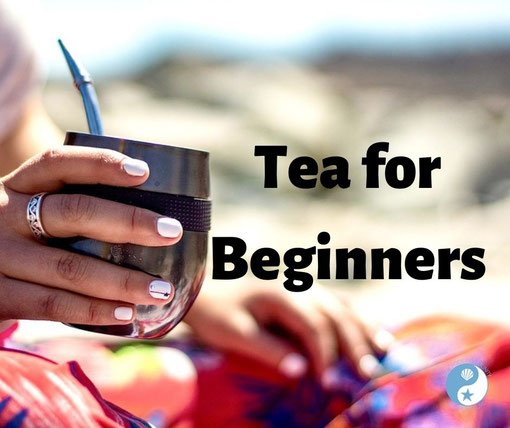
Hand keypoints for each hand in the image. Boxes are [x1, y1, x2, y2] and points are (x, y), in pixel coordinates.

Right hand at [0, 146, 181, 324]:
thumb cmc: (22, 240)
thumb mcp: (32, 214)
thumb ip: (73, 211)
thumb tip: (152, 216)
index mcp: (19, 186)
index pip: (58, 163)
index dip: (100, 164)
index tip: (143, 172)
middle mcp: (3, 215)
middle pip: (72, 212)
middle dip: (128, 222)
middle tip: (171, 232)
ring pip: (68, 266)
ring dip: (120, 280)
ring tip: (161, 289)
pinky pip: (52, 304)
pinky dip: (93, 310)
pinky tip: (126, 312)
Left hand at [185, 282, 392, 382]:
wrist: (206, 291)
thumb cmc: (218, 313)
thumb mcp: (236, 334)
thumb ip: (269, 349)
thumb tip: (301, 370)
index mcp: (282, 294)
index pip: (315, 325)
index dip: (325, 355)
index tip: (327, 383)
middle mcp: (299, 287)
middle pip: (336, 315)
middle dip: (354, 345)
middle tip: (369, 375)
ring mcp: (304, 287)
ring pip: (342, 307)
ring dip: (363, 329)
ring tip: (385, 350)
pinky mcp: (304, 293)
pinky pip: (337, 303)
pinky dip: (357, 318)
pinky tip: (373, 330)